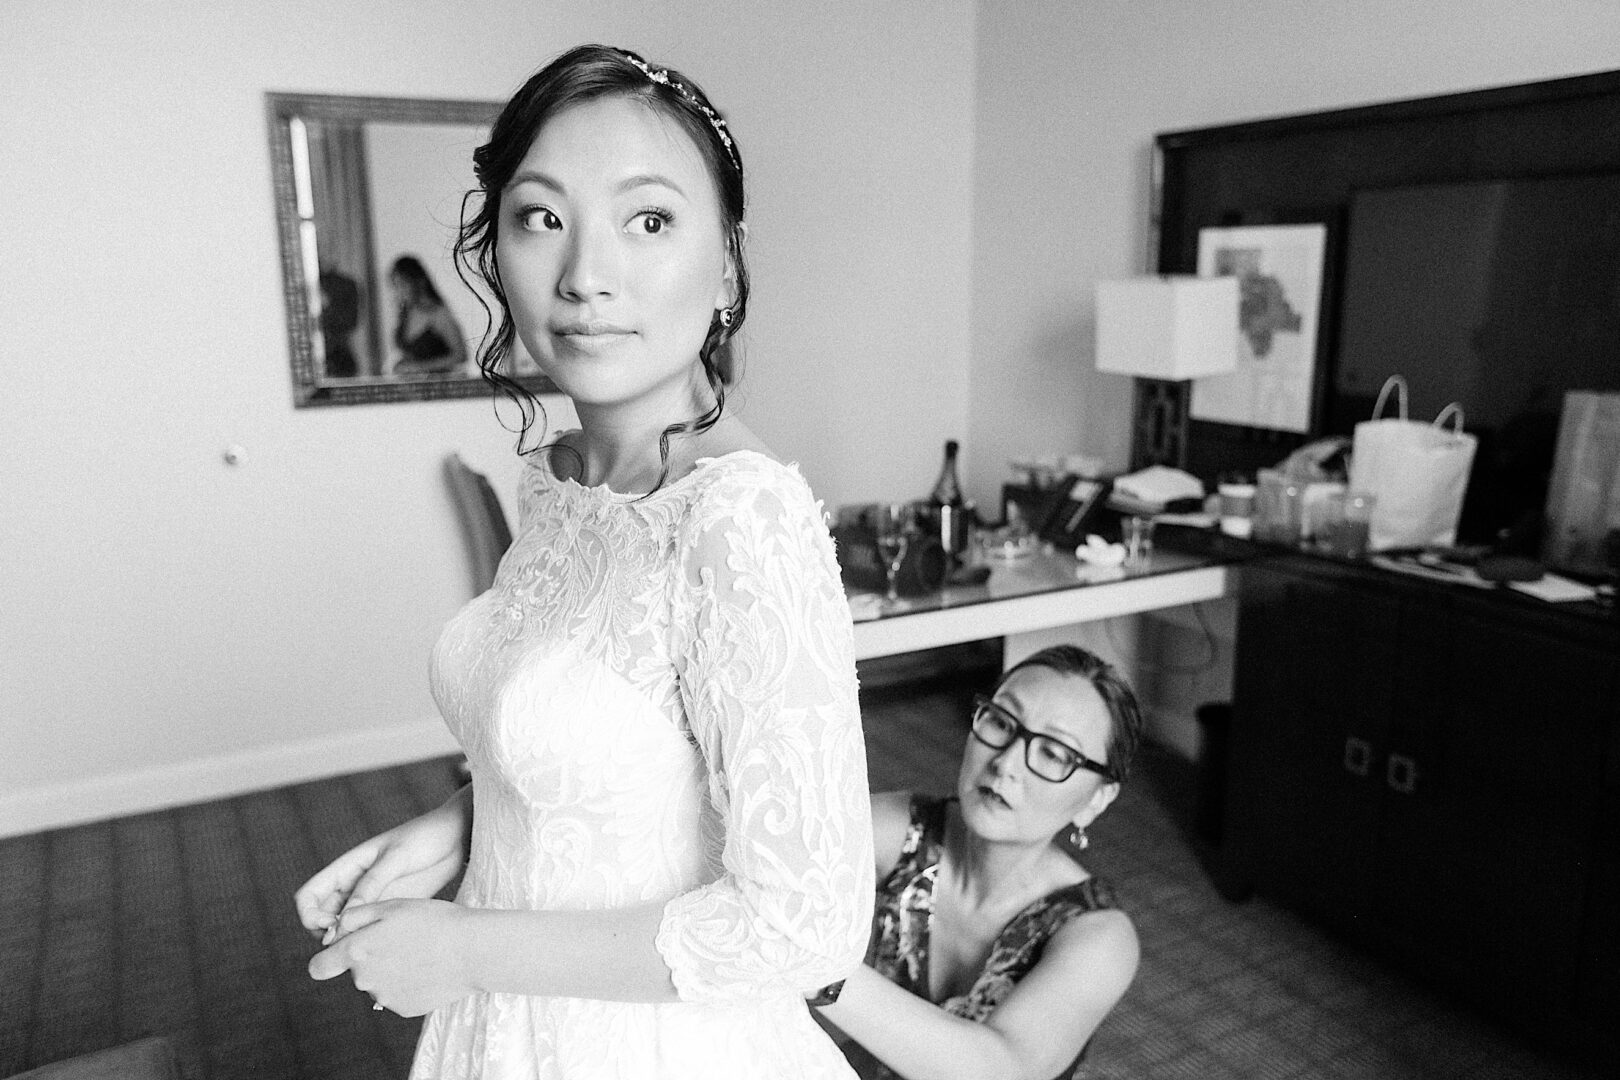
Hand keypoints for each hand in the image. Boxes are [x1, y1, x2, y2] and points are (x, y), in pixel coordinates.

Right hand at [294, 791, 468, 941]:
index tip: (333, 924)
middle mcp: (353, 887)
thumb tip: (343, 918)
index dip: (311, 916)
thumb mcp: (397, 858)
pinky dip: (371, 942)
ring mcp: (372, 900)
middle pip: (321, 919)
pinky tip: (388, 948)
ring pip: (345, 930)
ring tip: (372, 947)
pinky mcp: (391, 911)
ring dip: (350, 942)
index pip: (308, 896)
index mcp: (346, 868)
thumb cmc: (425, 837)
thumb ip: (372, 884)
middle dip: (328, 935)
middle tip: (353, 943)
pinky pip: (371, 931)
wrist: (457, 837)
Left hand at [308, 899, 474, 1016]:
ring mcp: (385, 997)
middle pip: (356, 970)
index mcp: (357, 952)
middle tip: (402, 937)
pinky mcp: (405, 1008)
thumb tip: (333, 931)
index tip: (340, 951)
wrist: (473, 950)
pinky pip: (398, 994)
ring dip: (390, 969)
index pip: (319, 966)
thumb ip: (354, 917)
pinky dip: (408, 982)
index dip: (327, 958)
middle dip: (371, 956)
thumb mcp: (391, 905)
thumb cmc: (433, 920)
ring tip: (421, 951)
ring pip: (378, 982)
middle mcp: (364, 980)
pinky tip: (429, 968)